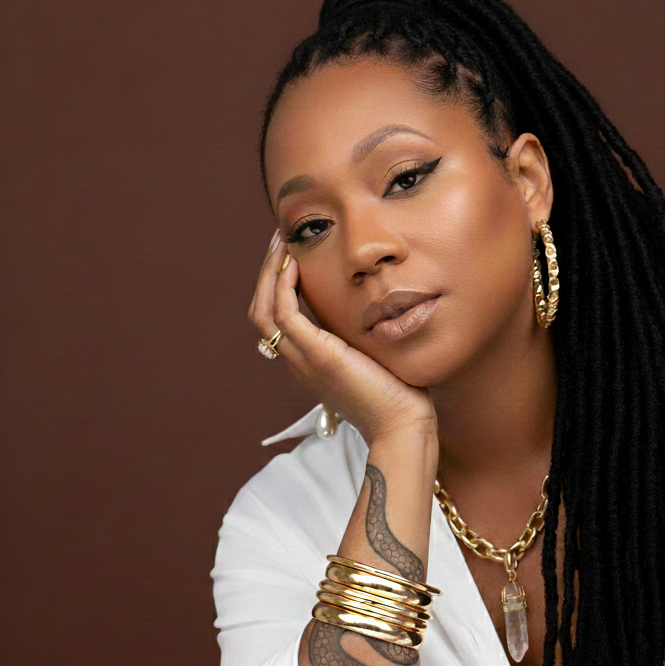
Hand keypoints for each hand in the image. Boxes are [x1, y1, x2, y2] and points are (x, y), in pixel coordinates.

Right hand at [248, 231, 435, 446]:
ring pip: (264, 310)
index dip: (278, 286)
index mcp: (310, 363)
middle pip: (262, 311)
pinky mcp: (317, 356)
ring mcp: (303, 360)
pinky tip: (294, 264)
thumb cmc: (401, 396)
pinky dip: (283, 286)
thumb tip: (379, 310)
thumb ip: (366, 336)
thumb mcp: (376, 357)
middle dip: (267, 272)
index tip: (291, 255)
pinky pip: (284, 313)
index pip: (278, 319)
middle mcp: (299, 362)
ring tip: (281, 242)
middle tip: (279, 239)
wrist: (403, 426)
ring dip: (270, 272)